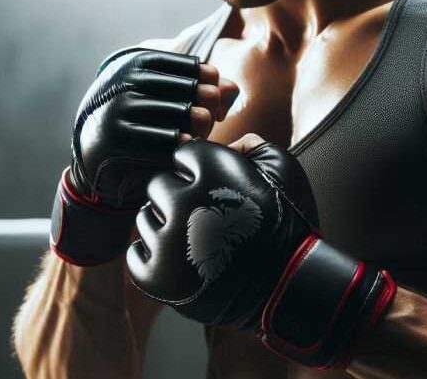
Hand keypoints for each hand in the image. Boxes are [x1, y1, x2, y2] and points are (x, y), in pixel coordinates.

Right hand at [50, 47, 238, 264]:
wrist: (96, 149)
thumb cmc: (143, 118)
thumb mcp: (167, 97)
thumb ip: (203, 89)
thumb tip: (231, 88)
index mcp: (137, 63)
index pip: (190, 65)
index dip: (210, 80)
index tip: (214, 97)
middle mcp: (126, 82)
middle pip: (189, 89)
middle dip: (208, 104)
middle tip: (210, 118)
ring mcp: (119, 109)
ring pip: (179, 114)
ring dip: (200, 126)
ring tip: (200, 133)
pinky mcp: (117, 139)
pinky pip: (163, 142)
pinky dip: (182, 145)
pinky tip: (187, 145)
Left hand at [126, 135, 395, 368]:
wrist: (290, 286)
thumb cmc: (289, 224)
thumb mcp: (285, 169)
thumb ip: (251, 144)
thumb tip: (226, 140)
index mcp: (212, 170)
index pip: (183, 154)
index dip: (201, 169)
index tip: (217, 188)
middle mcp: (184, 200)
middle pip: (159, 184)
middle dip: (179, 196)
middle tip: (205, 216)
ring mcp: (168, 241)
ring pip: (146, 217)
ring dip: (167, 225)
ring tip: (198, 241)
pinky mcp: (156, 276)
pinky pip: (135, 253)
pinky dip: (154, 256)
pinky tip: (181, 259)